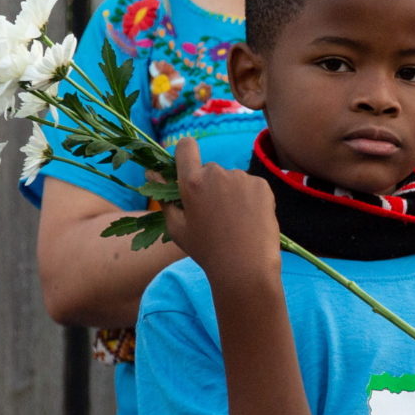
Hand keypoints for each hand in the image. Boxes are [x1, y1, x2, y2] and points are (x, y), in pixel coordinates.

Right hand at [160, 136, 280, 284]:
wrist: (245, 267)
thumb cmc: (206, 250)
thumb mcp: (176, 227)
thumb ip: (163, 197)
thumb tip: (152, 172)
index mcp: (191, 181)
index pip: (185, 147)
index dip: (186, 152)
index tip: (189, 165)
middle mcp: (216, 173)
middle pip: (210, 170)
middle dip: (210, 185)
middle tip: (215, 214)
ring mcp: (242, 177)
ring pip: (232, 179)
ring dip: (231, 192)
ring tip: (234, 221)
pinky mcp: (262, 185)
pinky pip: (251, 186)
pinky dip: (250, 198)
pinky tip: (249, 219)